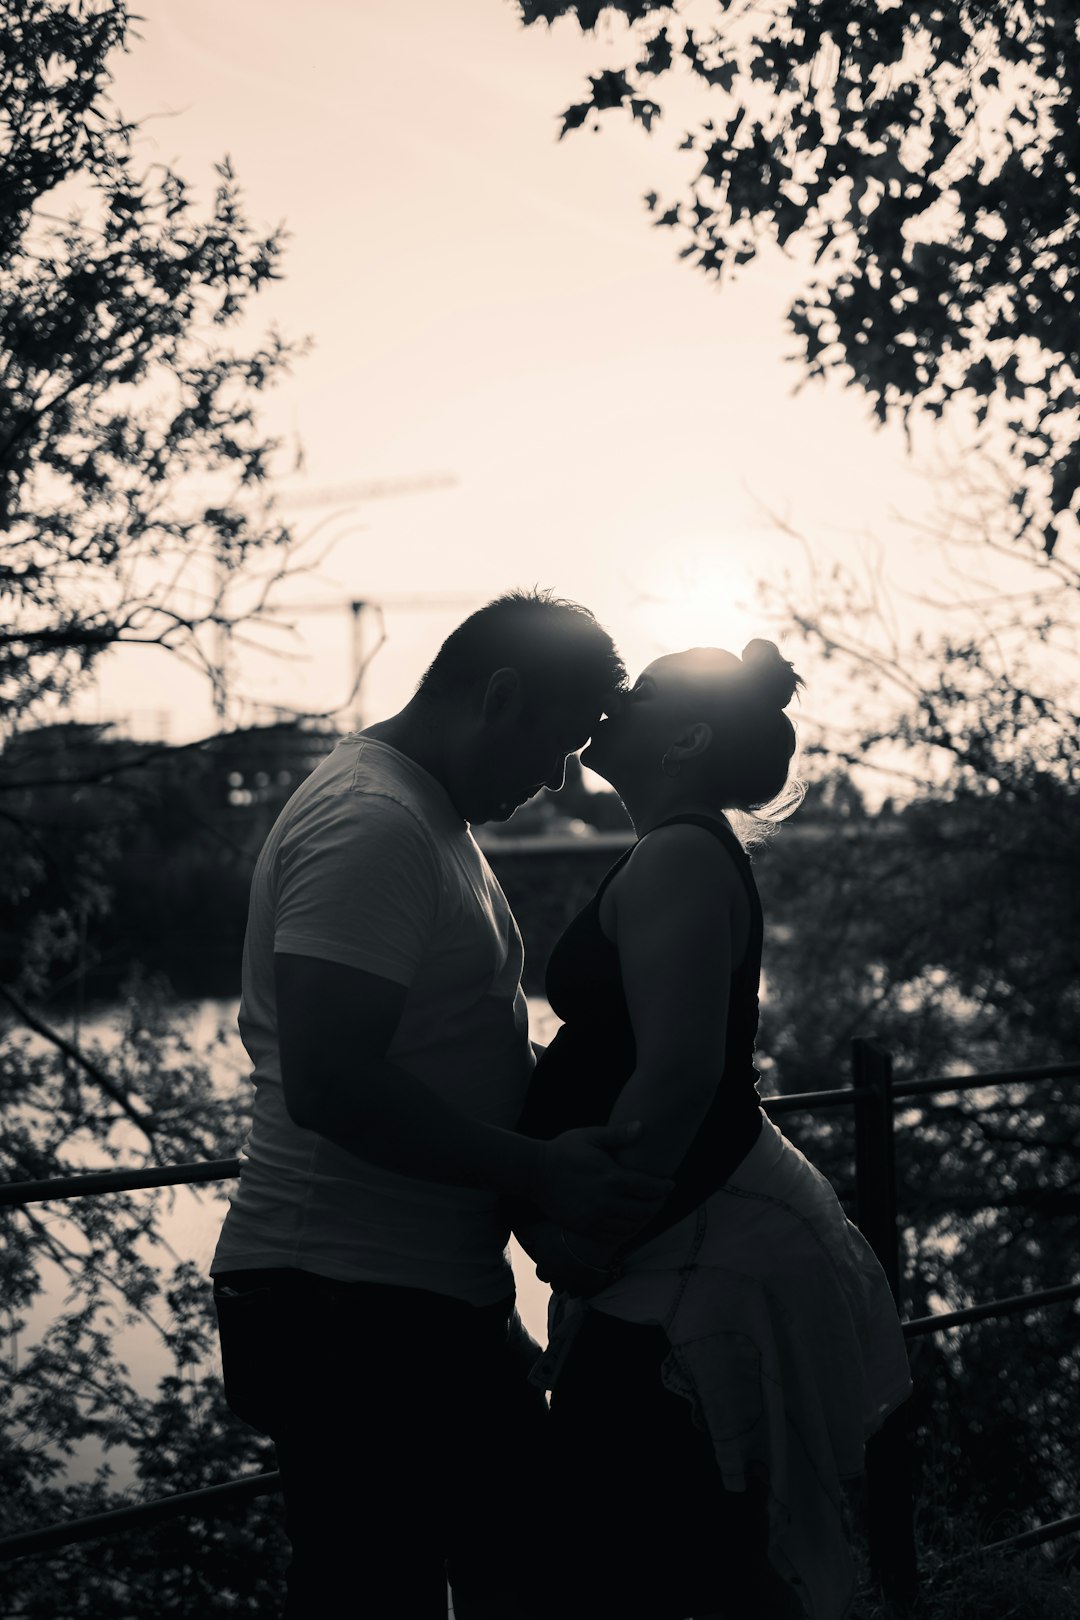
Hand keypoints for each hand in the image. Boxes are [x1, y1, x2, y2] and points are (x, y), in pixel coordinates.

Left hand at [515, 1220, 616, 1298]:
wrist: (591, 1233)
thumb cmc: (562, 1229)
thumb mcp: (540, 1227)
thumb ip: (528, 1233)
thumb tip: (521, 1235)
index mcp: (547, 1268)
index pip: (542, 1275)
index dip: (546, 1267)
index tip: (551, 1259)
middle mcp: (561, 1280)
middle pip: (557, 1287)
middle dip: (559, 1278)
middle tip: (565, 1264)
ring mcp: (579, 1284)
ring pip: (573, 1291)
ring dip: (573, 1283)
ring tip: (577, 1271)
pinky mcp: (595, 1284)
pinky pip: (589, 1289)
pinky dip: (588, 1283)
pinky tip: (590, 1272)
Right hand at [532, 1122, 671, 1241]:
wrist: (534, 1174)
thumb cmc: (563, 1151)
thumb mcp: (589, 1136)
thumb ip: (618, 1135)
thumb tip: (642, 1127)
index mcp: (612, 1178)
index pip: (649, 1188)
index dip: (664, 1187)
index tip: (671, 1185)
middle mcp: (607, 1201)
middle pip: (645, 1210)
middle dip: (657, 1205)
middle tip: (662, 1198)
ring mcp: (595, 1218)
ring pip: (631, 1226)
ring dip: (644, 1220)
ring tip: (648, 1211)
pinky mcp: (585, 1229)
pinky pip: (614, 1236)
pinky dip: (627, 1231)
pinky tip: (630, 1223)